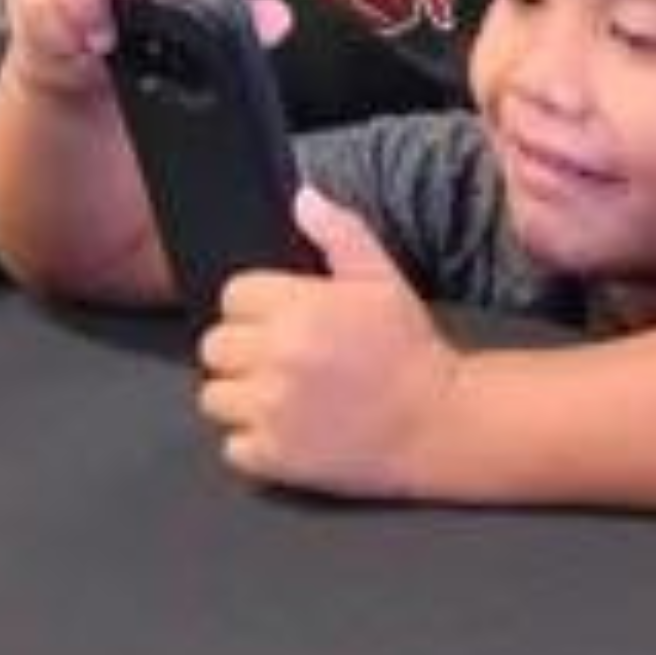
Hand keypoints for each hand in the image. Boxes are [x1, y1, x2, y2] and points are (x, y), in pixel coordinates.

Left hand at [192, 191, 461, 498]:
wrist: (441, 425)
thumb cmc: (412, 350)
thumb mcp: (383, 280)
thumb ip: (339, 234)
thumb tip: (302, 197)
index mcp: (300, 308)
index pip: (233, 295)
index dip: (257, 307)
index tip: (283, 321)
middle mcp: (277, 358)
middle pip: (214, 346)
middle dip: (244, 351)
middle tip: (282, 361)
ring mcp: (271, 411)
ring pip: (214, 397)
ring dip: (242, 398)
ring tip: (282, 398)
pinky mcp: (274, 457)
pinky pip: (232, 447)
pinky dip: (254, 444)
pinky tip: (289, 431)